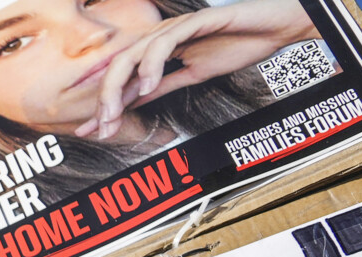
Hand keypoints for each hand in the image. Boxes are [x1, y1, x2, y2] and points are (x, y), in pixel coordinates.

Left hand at [81, 0, 315, 139]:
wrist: (274, 28)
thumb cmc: (238, 46)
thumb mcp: (193, 75)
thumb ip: (163, 86)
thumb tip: (135, 103)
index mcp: (159, 49)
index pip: (121, 76)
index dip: (101, 101)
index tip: (87, 130)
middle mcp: (161, 36)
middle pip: (119, 66)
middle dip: (105, 100)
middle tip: (101, 129)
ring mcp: (176, 27)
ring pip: (134, 55)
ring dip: (120, 87)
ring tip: (115, 114)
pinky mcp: (195, 21)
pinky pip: (165, 43)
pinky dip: (152, 65)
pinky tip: (147, 85)